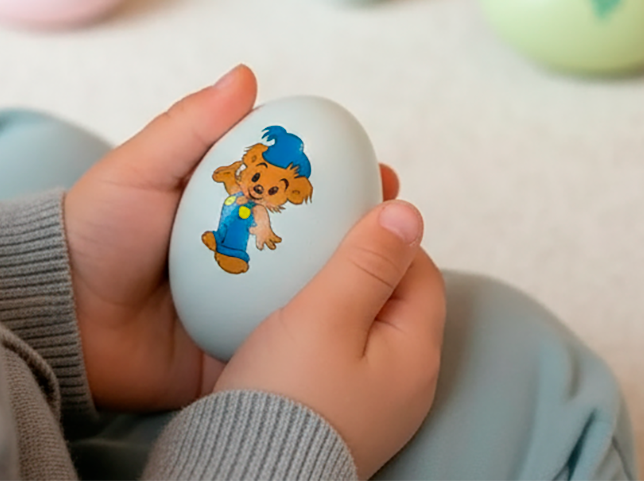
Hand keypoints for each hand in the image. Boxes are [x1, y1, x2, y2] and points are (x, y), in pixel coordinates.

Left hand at [64, 65, 401, 411]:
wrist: (61, 318)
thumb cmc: (93, 233)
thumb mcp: (138, 170)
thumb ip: (189, 127)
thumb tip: (246, 75)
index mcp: (221, 207)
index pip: (290, 186)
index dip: (334, 176)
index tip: (374, 168)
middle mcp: (239, 254)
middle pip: (311, 240)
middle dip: (359, 232)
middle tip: (397, 223)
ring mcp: (239, 306)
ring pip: (308, 293)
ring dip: (352, 282)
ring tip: (398, 272)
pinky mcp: (234, 353)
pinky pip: (284, 346)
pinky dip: (319, 336)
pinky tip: (360, 325)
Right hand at [214, 200, 446, 479]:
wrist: (247, 472)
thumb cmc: (289, 394)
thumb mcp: (326, 314)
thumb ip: (366, 261)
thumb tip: (407, 211)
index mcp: (416, 352)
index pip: (419, 270)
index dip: (383, 236)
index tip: (341, 217)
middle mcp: (404, 381)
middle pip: (392, 298)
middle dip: (357, 263)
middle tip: (313, 241)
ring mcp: (372, 400)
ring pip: (362, 325)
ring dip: (333, 294)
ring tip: (292, 276)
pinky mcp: (338, 411)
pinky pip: (337, 353)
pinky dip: (317, 328)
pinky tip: (284, 323)